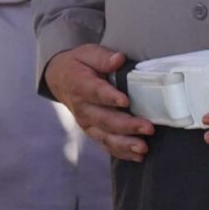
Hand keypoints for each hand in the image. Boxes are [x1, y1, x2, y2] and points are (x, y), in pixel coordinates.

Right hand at [42, 46, 153, 160]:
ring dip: (125, 144)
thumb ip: (103, 57)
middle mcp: (82, 108)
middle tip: (148, 127)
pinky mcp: (92, 132)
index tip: (126, 101)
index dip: (110, 97)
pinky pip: (106, 145)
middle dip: (127, 125)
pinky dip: (121, 152)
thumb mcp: (87, 53)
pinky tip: (137, 156)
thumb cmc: (79, 65)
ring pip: (106, 136)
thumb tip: (118, 59)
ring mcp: (87, 123)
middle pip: (105, 119)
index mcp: (80, 85)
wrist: (60, 80)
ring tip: (143, 148)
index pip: (96, 92)